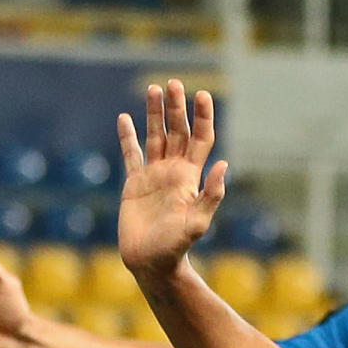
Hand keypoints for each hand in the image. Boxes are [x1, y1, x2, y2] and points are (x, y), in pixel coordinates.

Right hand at [116, 80, 226, 278]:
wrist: (151, 264)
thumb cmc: (176, 247)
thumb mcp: (197, 223)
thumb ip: (210, 195)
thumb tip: (223, 165)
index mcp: (190, 176)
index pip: (200, 138)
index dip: (202, 116)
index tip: (201, 94)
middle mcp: (173, 171)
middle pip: (178, 131)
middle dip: (177, 107)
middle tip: (174, 83)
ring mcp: (153, 176)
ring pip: (155, 137)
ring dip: (154, 114)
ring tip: (153, 89)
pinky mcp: (134, 185)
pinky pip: (131, 155)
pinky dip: (127, 137)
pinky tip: (124, 119)